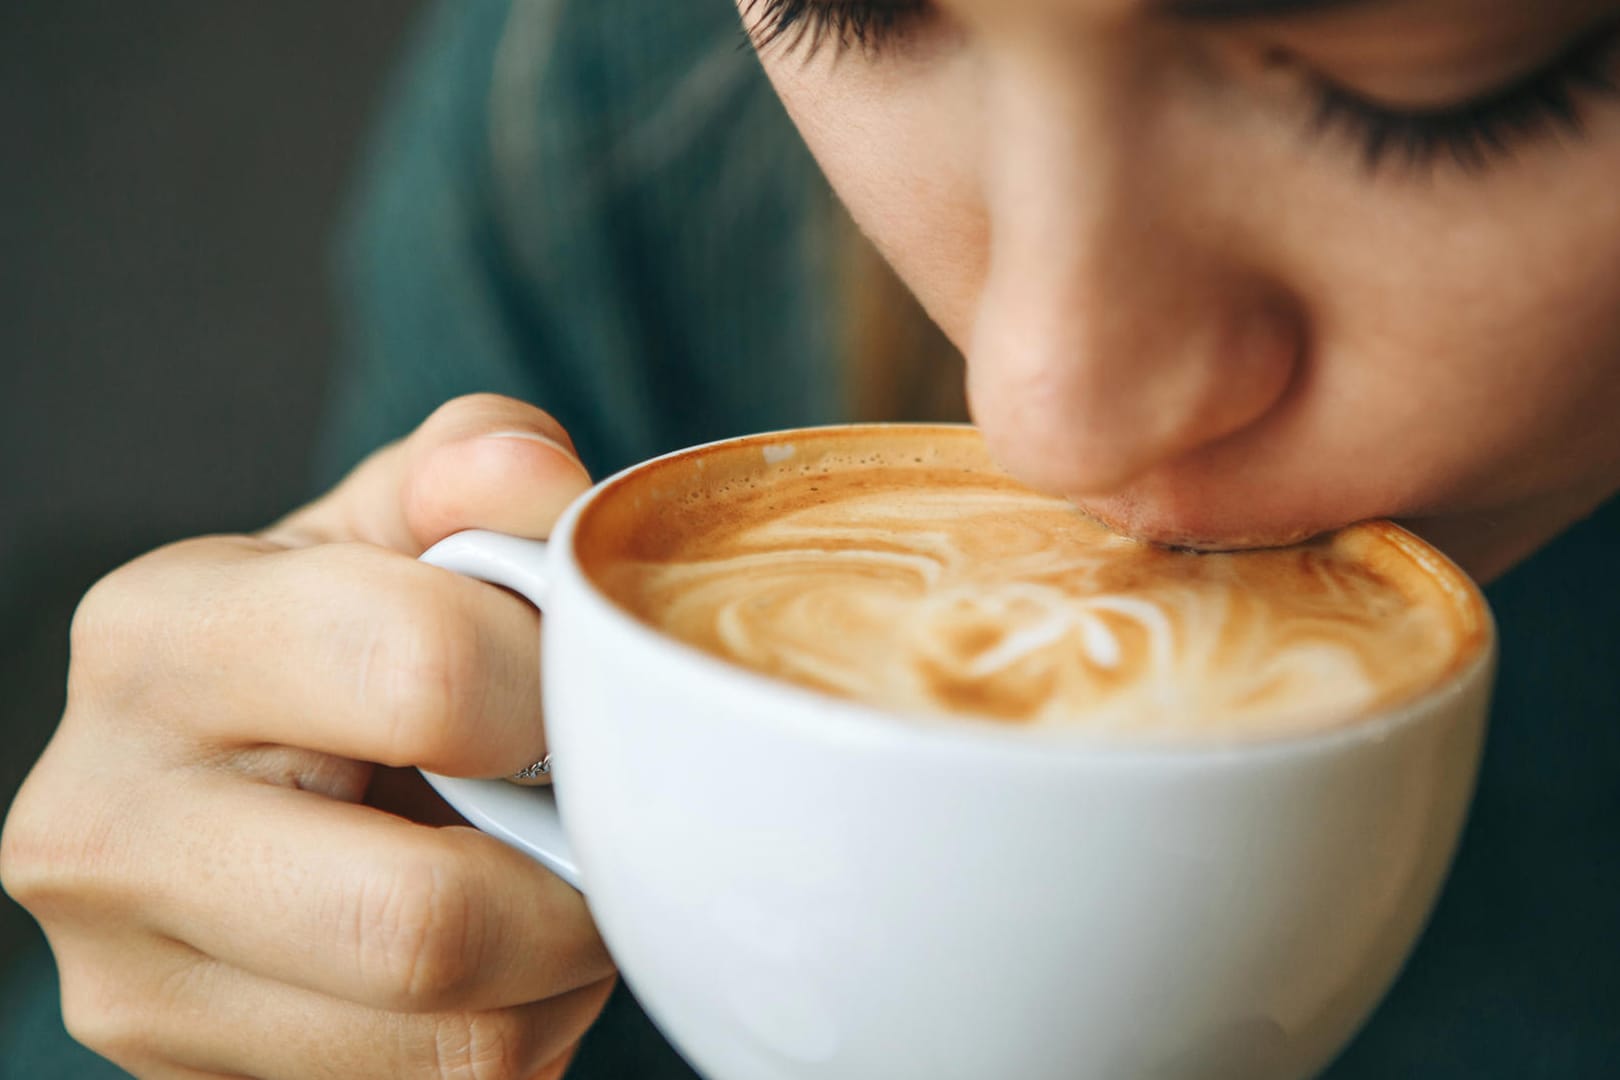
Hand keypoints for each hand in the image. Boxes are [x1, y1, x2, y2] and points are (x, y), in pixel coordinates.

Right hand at [1, 394, 613, 1078]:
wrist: (236, 778)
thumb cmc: (339, 634)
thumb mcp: (392, 524)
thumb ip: (473, 470)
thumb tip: (535, 481)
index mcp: (159, 638)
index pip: (426, 672)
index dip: (563, 687)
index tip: (584, 688)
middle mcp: (103, 823)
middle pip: (424, 921)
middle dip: (572, 880)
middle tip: (596, 821)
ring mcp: (134, 985)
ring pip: (453, 1041)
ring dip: (560, 968)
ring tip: (545, 881)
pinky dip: (522, 1028)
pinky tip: (496, 954)